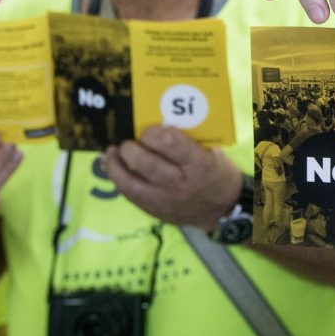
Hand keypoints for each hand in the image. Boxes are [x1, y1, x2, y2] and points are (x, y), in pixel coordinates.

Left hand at [100, 126, 240, 232]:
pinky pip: (131, 196)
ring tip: (111, 153)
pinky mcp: (156, 211)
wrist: (223, 209)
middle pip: (145, 162)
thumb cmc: (218, 173)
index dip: (152, 132)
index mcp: (198, 163)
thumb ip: (188, 140)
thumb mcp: (212, 151)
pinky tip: (114, 169)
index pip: (168, 142)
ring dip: (115, 165)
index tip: (149, 129)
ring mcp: (165, 200)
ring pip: (131, 183)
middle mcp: (180, 183)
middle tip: (127, 141)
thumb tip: (156, 124)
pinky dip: (119, 181)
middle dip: (130, 148)